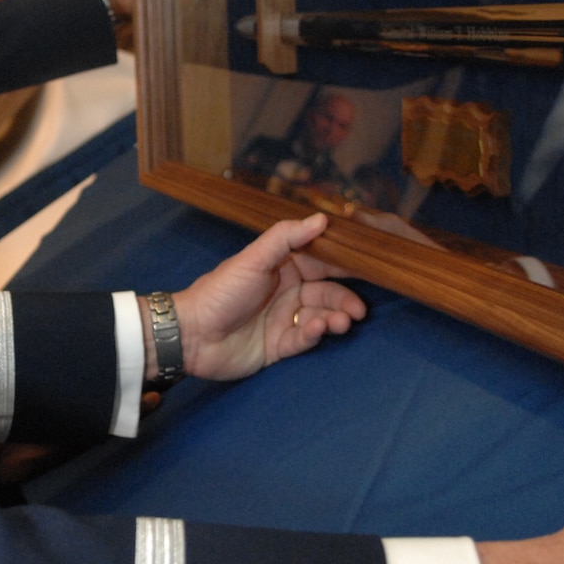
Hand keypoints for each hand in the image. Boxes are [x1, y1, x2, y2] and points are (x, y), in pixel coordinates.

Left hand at [161, 213, 366, 382]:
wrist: (191, 334)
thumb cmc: (221, 291)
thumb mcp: (253, 259)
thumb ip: (286, 237)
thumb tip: (322, 218)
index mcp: (283, 266)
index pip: (321, 262)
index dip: (345, 264)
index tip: (371, 266)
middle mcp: (287, 291)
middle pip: (327, 292)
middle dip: (345, 299)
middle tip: (360, 309)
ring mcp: (284, 319)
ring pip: (320, 316)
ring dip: (334, 318)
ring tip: (343, 322)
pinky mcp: (279, 346)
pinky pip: (304, 340)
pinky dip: (315, 334)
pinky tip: (319, 329)